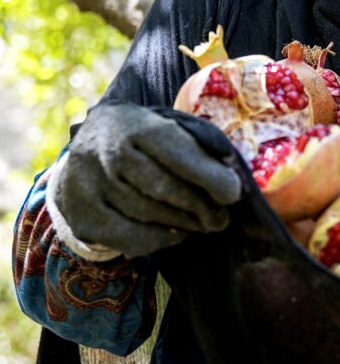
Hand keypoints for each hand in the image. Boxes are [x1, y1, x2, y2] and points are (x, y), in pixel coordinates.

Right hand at [49, 103, 242, 258]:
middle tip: (222, 218)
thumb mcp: (170, 125)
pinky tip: (178, 233)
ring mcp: (89, 184)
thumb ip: (202, 142)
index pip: (176, 152)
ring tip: (206, 225)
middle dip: (201, 206)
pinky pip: (127, 237)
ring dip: (184, 224)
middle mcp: (108, 151)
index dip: (208, 176)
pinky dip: (159, 240)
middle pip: (163, 187)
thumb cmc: (147, 136)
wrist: (89, 143)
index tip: (234, 193)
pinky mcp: (81, 214)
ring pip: (147, 214)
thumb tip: (232, 175)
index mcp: (137, 124)